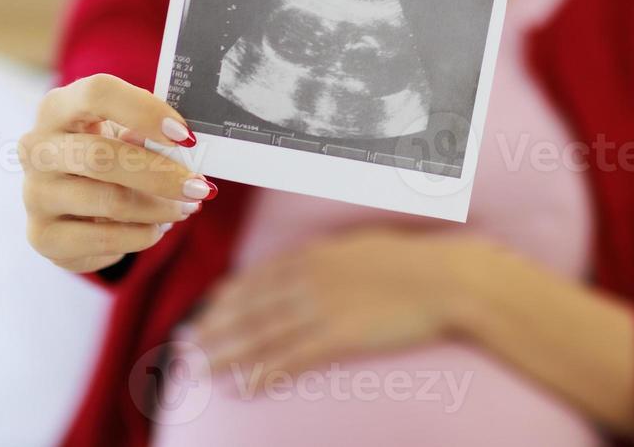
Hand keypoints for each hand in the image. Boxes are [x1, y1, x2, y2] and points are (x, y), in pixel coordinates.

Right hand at [19, 73, 217, 274]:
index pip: (97, 93)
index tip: (185, 136)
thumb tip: (186, 147)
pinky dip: (142, 236)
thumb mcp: (124, 131)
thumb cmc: (107, 151)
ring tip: (186, 208)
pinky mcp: (43, 237)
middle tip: (200, 187)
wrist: (71, 200)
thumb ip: (148, 132)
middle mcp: (37, 149)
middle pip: (100, 156)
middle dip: (160, 174)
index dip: (145, 111)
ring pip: (108, 202)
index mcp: (58, 107)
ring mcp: (35, 194)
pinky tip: (156, 228)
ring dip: (159, 209)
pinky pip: (104, 240)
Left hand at [190, 227, 469, 375]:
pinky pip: (292, 359)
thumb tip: (310, 261)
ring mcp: (322, 307)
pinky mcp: (339, 336)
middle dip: (215, 327)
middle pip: (250, 307)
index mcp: (315, 254)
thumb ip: (329, 256)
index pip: (258, 277)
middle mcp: (309, 278)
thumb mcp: (362, 245)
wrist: (444, 277)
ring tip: (202, 369)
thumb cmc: (412, 261)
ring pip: (262, 334)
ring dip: (228, 353)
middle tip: (188, 344)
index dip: (227, 297)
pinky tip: (244, 387)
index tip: (206, 310)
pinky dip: (264, 374)